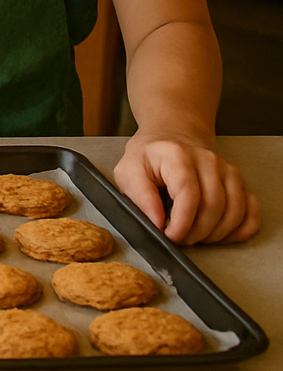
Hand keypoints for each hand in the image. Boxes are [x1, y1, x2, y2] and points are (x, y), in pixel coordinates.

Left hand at [115, 130, 260, 244]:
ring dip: (216, 234)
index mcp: (177, 155)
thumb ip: (139, 196)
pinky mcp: (239, 182)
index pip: (188, 194)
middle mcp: (208, 160)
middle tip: (181, 239)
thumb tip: (157, 222)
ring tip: (195, 236)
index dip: (182, 222)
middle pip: (214, 206)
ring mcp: (227, 171)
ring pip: (234, 212)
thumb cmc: (149, 158)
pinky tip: (220, 234)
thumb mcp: (128, 172)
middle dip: (197, 232)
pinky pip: (250, 212)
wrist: (170, 139)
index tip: (171, 236)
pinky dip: (238, 230)